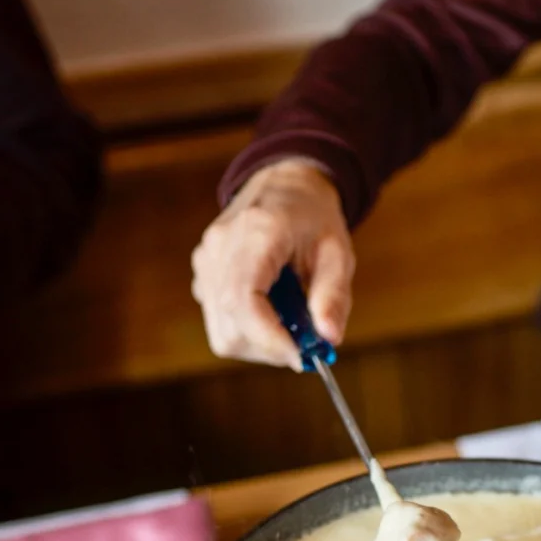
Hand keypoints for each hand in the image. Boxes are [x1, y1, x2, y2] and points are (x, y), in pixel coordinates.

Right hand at [192, 159, 355, 370]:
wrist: (284, 186)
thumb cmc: (313, 220)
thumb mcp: (337, 253)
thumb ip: (334, 296)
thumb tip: (329, 338)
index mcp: (257, 232)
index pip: (244, 300)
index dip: (269, 338)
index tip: (300, 354)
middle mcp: (220, 247)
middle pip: (231, 326)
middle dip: (270, 347)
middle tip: (303, 341)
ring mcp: (206, 261)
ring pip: (222, 333)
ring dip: (260, 343)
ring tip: (289, 320)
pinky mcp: (203, 275)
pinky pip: (220, 323)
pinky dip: (249, 332)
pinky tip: (271, 310)